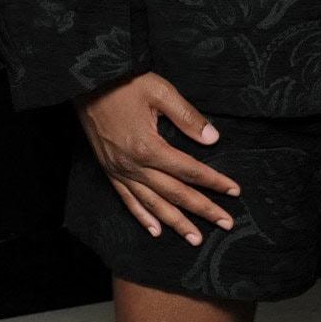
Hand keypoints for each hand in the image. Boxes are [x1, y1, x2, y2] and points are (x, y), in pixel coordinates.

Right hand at [77, 70, 240, 246]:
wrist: (86, 83)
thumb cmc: (125, 84)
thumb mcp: (160, 91)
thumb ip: (187, 117)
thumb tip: (213, 139)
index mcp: (149, 147)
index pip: (189, 170)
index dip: (214, 182)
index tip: (234, 191)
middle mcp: (134, 165)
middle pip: (175, 193)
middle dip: (203, 210)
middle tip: (226, 224)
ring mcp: (120, 171)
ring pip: (153, 204)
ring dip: (176, 223)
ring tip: (196, 239)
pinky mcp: (109, 170)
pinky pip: (127, 200)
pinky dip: (143, 217)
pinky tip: (156, 231)